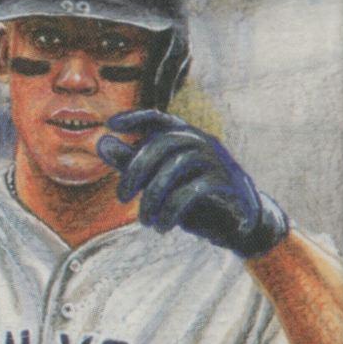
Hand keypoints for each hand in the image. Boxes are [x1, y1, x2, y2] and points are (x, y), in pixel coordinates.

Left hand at [97, 110, 287, 259]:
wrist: (240, 222)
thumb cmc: (195, 197)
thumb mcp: (160, 180)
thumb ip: (133, 162)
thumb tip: (102, 143)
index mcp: (186, 137)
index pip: (159, 118)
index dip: (135, 117)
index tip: (111, 124)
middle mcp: (202, 142)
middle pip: (162, 143)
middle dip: (135, 170)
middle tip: (121, 198)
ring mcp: (216, 160)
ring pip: (175, 167)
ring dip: (153, 197)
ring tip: (145, 221)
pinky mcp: (227, 183)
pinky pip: (192, 191)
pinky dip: (172, 210)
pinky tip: (163, 226)